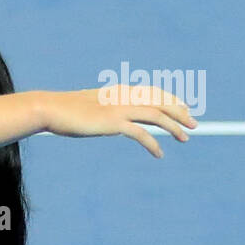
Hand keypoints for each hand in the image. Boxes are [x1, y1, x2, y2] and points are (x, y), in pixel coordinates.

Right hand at [42, 85, 196, 157]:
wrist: (50, 109)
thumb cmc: (66, 111)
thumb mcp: (91, 107)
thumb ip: (107, 111)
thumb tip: (115, 122)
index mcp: (119, 90)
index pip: (153, 92)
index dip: (171, 100)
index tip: (183, 109)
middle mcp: (123, 96)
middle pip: (160, 101)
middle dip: (180, 112)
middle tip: (194, 124)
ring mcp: (119, 108)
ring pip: (157, 115)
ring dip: (174, 127)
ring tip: (184, 138)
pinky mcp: (113, 122)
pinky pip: (141, 133)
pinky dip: (153, 144)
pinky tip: (159, 153)